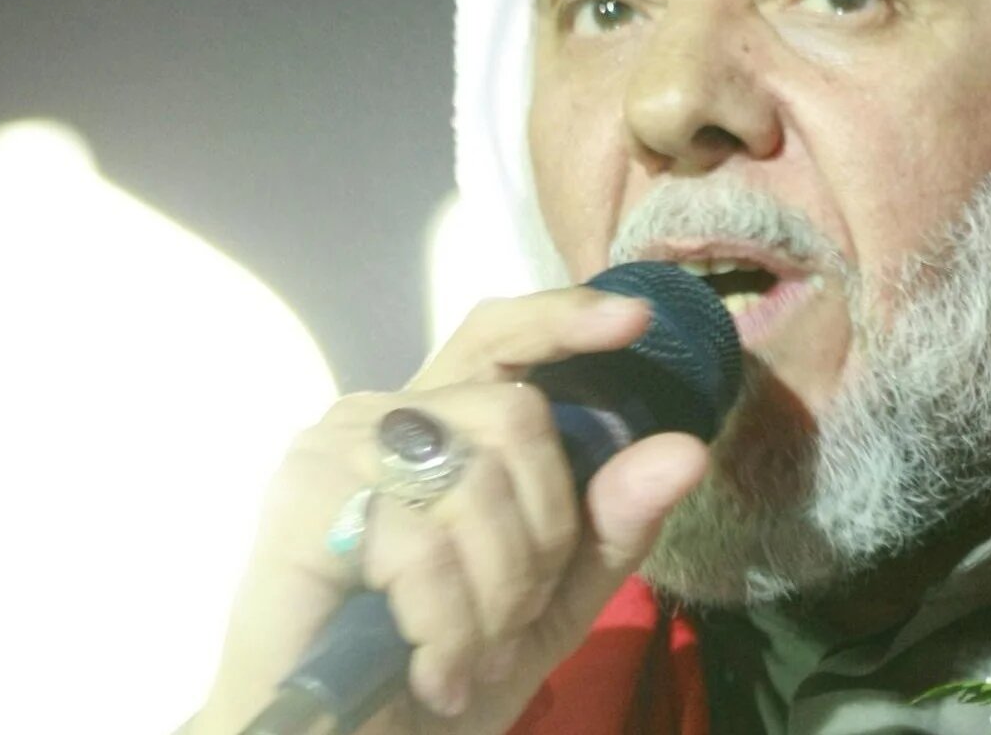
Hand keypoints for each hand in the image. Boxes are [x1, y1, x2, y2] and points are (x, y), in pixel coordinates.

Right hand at [192, 287, 709, 734]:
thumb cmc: (441, 665)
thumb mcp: (554, 598)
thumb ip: (613, 523)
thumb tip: (687, 449)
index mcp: (445, 424)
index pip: (503, 337)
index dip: (564, 319)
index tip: (635, 321)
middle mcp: (388, 415)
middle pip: (518, 417)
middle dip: (541, 537)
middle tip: (508, 621)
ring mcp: (338, 448)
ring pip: (478, 481)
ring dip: (495, 595)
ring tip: (466, 655)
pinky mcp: (303, 501)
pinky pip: (422, 544)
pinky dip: (447, 626)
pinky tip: (434, 670)